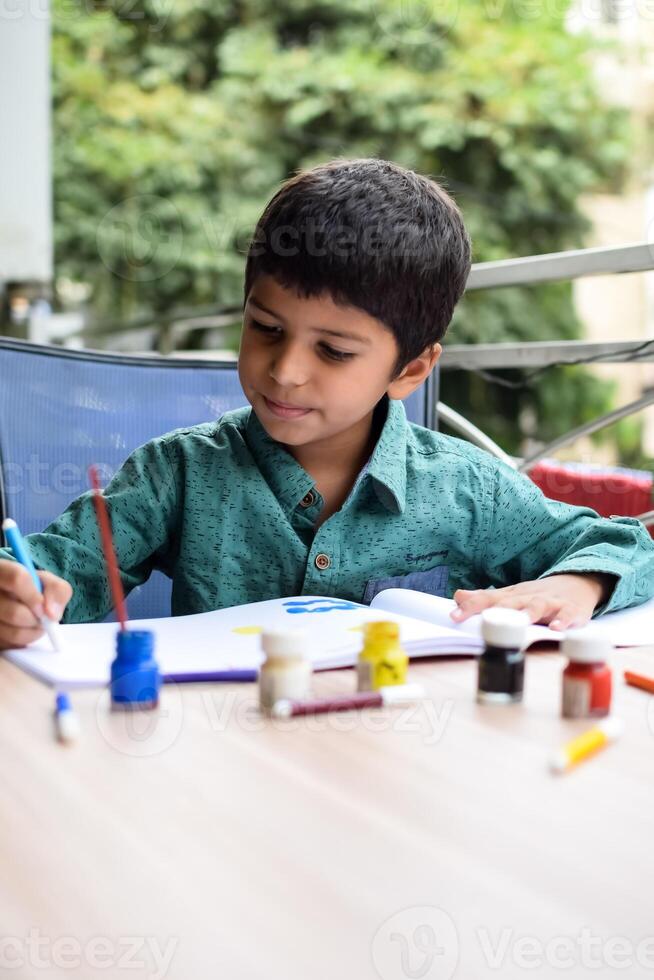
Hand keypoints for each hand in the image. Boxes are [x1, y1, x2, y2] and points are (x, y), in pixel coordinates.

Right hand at [0, 560, 72, 650]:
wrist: (14, 600)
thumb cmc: (31, 588)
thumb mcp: (46, 582)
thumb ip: (57, 590)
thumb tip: (52, 614)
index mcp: (2, 571)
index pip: (18, 579)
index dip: (35, 596)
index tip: (44, 608)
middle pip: (16, 613)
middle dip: (37, 619)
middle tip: (41, 616)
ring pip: (14, 633)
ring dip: (33, 632)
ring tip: (33, 622)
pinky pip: (12, 645)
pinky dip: (24, 640)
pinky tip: (21, 629)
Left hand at [451, 573, 613, 630]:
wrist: (577, 582)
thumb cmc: (537, 595)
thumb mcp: (511, 595)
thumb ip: (485, 598)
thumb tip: (457, 596)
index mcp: (512, 596)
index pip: (488, 600)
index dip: (471, 607)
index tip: (454, 616)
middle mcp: (528, 598)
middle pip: (510, 602)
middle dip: (495, 611)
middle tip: (481, 620)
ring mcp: (550, 603)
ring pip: (538, 606)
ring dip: (528, 614)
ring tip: (519, 623)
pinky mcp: (571, 611)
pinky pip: (568, 615)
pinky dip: (563, 622)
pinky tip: (556, 630)